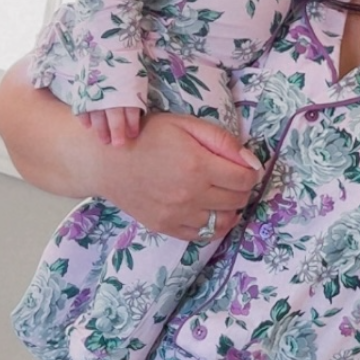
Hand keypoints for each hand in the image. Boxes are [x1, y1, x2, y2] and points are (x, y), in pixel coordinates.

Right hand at [0, 60, 261, 240]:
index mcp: (198, 166)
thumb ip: (223, 142)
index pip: (246, 180)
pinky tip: (208, 210)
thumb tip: (253, 163)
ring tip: (221, 195)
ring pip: (223, 222)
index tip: (242, 166)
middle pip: (237, 201)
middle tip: (231, 177)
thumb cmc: (147, 135)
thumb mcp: (186, 125)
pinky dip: (212, 225)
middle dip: (241, 189)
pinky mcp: (165, 226)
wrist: (106, 159)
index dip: (249, 172)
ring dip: (229, 209)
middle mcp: (190, 194)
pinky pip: (201, 235)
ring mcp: (177, 214)